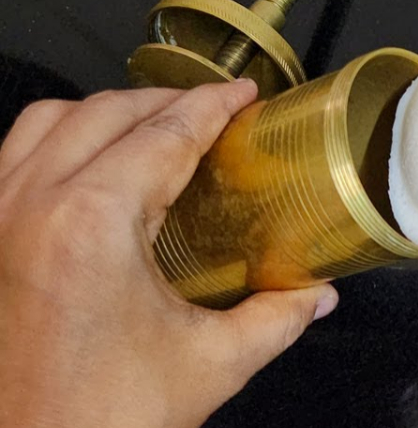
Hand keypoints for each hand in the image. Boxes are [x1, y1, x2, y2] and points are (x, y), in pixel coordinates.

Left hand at [0, 82, 337, 427]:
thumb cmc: (95, 418)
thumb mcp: (212, 363)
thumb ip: (276, 318)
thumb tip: (315, 295)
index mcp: (92, 222)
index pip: (166, 132)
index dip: (214, 105)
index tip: (242, 95)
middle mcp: (32, 205)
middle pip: (110, 111)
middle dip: (170, 101)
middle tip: (215, 114)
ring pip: (50, 119)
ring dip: (109, 110)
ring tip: (154, 126)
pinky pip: (13, 154)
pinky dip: (57, 137)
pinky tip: (90, 161)